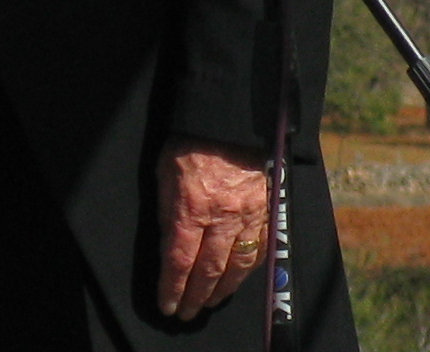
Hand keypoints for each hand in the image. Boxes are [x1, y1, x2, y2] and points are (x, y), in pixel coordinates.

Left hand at [155, 142, 269, 320]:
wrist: (230, 117)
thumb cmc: (190, 142)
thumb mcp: (164, 173)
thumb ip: (167, 212)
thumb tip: (168, 247)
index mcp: (192, 206)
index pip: (179, 261)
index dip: (172, 288)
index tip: (167, 305)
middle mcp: (221, 216)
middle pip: (208, 270)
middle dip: (195, 296)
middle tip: (187, 312)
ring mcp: (248, 215)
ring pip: (237, 266)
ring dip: (222, 290)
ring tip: (210, 302)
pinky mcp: (265, 210)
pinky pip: (259, 248)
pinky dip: (248, 269)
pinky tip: (238, 278)